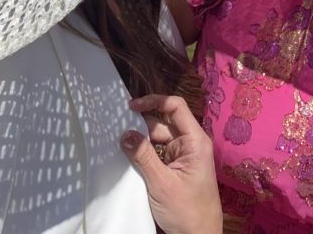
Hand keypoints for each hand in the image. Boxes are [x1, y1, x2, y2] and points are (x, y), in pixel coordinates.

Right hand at [120, 94, 221, 233]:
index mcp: (195, 141)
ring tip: (118, 142)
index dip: (154, 101)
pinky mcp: (174, 169)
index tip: (132, 106)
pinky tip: (128, 156)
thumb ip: (143, 156)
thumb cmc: (188, 212)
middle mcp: (190, 145)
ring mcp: (182, 157)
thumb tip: (125, 134)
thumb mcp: (162, 183)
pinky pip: (157, 154)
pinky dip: (143, 154)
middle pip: (162, 124)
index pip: (175, 107)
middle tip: (117, 128)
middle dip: (141, 125)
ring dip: (140, 141)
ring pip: (157, 140)